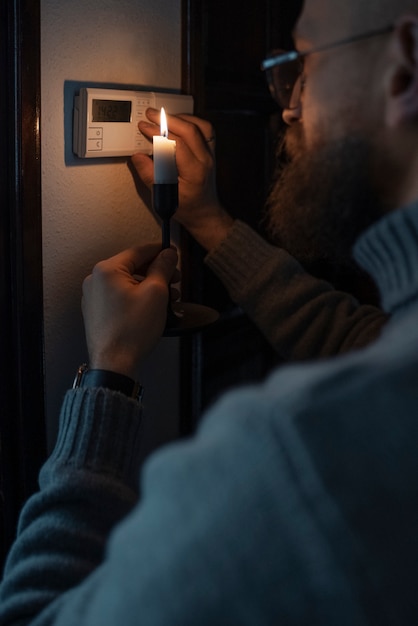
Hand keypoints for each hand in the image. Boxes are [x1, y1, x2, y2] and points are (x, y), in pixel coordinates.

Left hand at [82, 244, 178, 379]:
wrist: (115, 362)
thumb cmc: (132, 329)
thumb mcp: (156, 292)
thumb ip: (162, 267)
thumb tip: (168, 254)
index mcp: (107, 270)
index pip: (138, 251)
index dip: (160, 251)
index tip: (174, 254)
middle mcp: (95, 280)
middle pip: (133, 267)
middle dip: (157, 273)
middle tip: (176, 281)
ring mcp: (94, 297)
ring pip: (128, 283)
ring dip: (150, 287)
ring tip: (169, 299)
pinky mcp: (97, 312)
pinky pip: (120, 297)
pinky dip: (137, 298)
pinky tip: (153, 308)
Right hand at [131, 109, 233, 250]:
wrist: (204, 213)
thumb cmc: (187, 208)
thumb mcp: (164, 196)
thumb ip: (150, 175)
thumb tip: (138, 157)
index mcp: (194, 172)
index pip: (176, 143)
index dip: (158, 132)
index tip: (144, 127)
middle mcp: (205, 160)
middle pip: (189, 130)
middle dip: (168, 119)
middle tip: (151, 115)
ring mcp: (210, 155)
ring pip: (200, 126)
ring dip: (181, 118)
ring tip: (164, 118)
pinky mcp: (210, 152)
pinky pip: (205, 130)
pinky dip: (191, 122)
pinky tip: (178, 123)